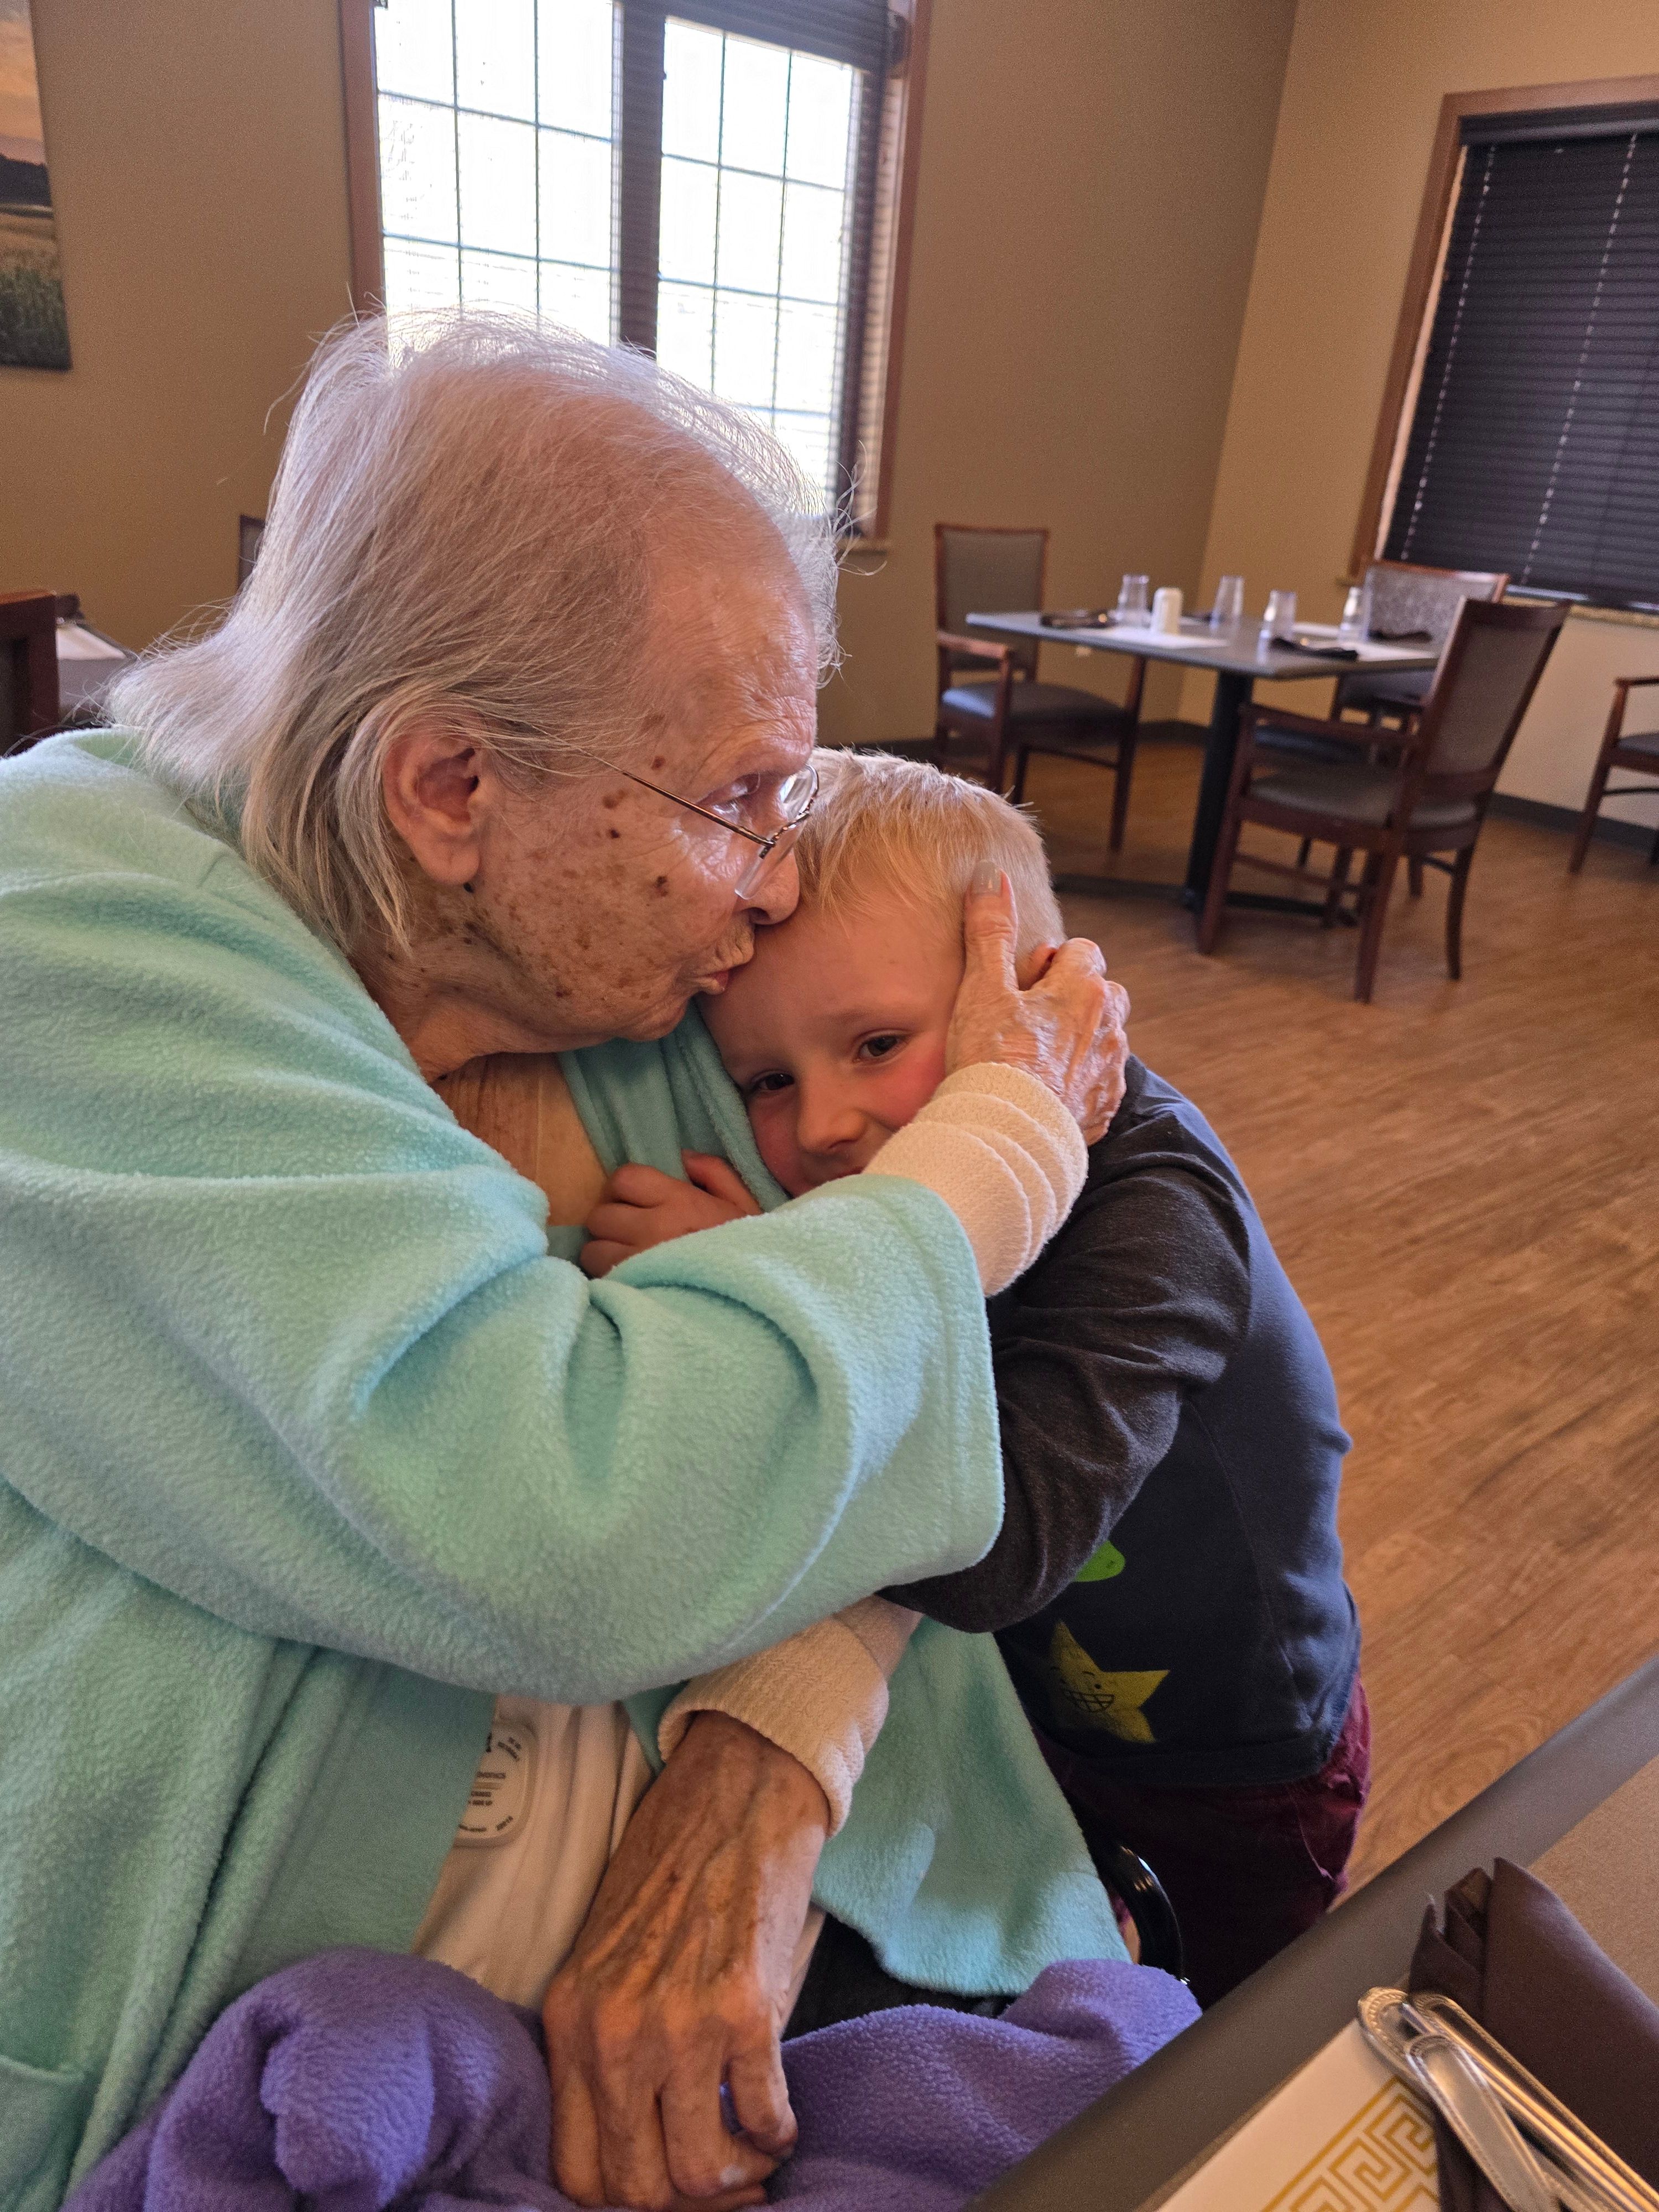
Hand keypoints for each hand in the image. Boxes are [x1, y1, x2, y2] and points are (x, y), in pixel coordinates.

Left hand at [544, 1713, 830, 2209]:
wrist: (735, 1794)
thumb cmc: (673, 1870)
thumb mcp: (606, 1960)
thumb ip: (608, 2043)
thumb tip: (639, 2135)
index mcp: (571, 2020)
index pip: (575, 2169)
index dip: (622, 2202)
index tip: (660, 2191)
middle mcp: (616, 2033)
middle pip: (636, 2188)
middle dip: (685, 2203)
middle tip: (718, 2184)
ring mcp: (679, 2024)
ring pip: (698, 2172)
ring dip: (736, 2178)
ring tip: (753, 2154)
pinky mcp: (745, 2008)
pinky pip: (763, 2116)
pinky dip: (778, 2134)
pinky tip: (781, 2117)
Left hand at [581, 1153, 761, 1277]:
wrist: (757, 1304)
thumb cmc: (751, 1254)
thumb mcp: (744, 1205)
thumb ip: (715, 1173)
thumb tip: (684, 1157)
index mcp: (680, 1201)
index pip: (624, 1178)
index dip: (625, 1190)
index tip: (637, 1203)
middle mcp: (653, 1228)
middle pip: (600, 1214)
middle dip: (612, 1222)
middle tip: (630, 1234)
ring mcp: (638, 1263)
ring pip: (592, 1250)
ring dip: (605, 1253)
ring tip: (628, 1261)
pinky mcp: (631, 1293)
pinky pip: (600, 1279)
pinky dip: (609, 1278)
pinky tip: (630, 1282)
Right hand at [947, 869, 1129, 1143]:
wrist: (1003, 1134)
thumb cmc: (990, 1057)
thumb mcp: (983, 987)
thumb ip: (990, 930)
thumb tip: (991, 876)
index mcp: (1086, 989)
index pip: (1083, 952)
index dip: (1050, 964)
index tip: (1022, 984)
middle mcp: (1110, 1028)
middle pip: (1102, 995)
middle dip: (1072, 1000)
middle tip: (1026, 1020)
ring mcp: (1110, 1073)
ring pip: (1103, 1041)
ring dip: (1077, 1042)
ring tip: (1031, 1059)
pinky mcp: (1104, 1111)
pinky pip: (1098, 1085)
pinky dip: (1077, 1084)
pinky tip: (1043, 1093)